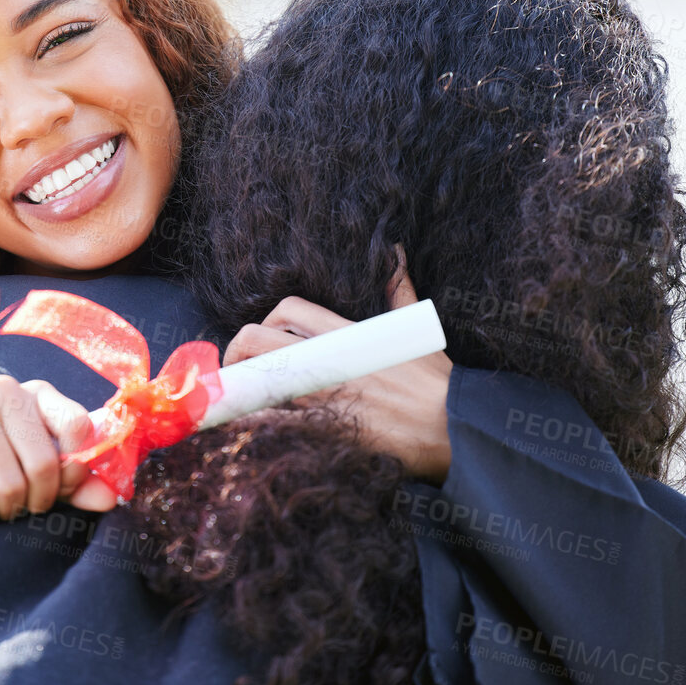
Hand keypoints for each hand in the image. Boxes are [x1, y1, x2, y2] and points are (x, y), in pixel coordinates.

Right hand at [0, 375, 121, 522]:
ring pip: (11, 482)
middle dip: (40, 499)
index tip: (63, 487)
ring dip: (8, 509)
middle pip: (45, 463)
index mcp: (38, 394)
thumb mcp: (36, 467)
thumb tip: (111, 498)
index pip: (79, 426)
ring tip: (0, 506)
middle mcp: (6, 392)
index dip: (76, 468)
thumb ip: (76, 481)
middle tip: (27, 506)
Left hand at [222, 247, 452, 483]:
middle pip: (256, 342)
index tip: (256, 344)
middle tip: (232, 374)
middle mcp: (327, 361)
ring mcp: (323, 396)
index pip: (287, 311)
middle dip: (234, 353)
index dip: (263, 323)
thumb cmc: (436, 383)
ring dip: (239, 393)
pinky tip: (244, 431)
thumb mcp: (415, 329)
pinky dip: (253, 427)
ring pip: (256, 384)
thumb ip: (398, 291)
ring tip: (231, 406)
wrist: (454, 428)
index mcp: (344, 334)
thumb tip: (395, 253)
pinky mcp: (324, 430)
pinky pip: (273, 425)